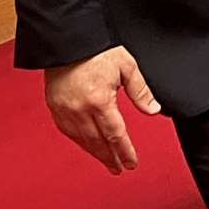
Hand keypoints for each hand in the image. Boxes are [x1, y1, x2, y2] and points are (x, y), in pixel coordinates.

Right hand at [44, 45, 160, 174]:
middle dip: (110, 158)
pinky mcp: (55, 107)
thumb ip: (141, 91)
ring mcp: (64, 110)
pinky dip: (80, 141)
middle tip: (120, 169)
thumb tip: (153, 110)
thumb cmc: (97, 50)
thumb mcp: (126, 66)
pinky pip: (68, 132)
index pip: (115, 134)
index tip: (131, 163)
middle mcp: (79, 110)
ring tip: (107, 161)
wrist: (68, 40)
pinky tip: (88, 145)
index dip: (124, 152)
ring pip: (82, 140)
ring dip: (95, 153)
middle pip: (98, 142)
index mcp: (99, 101)